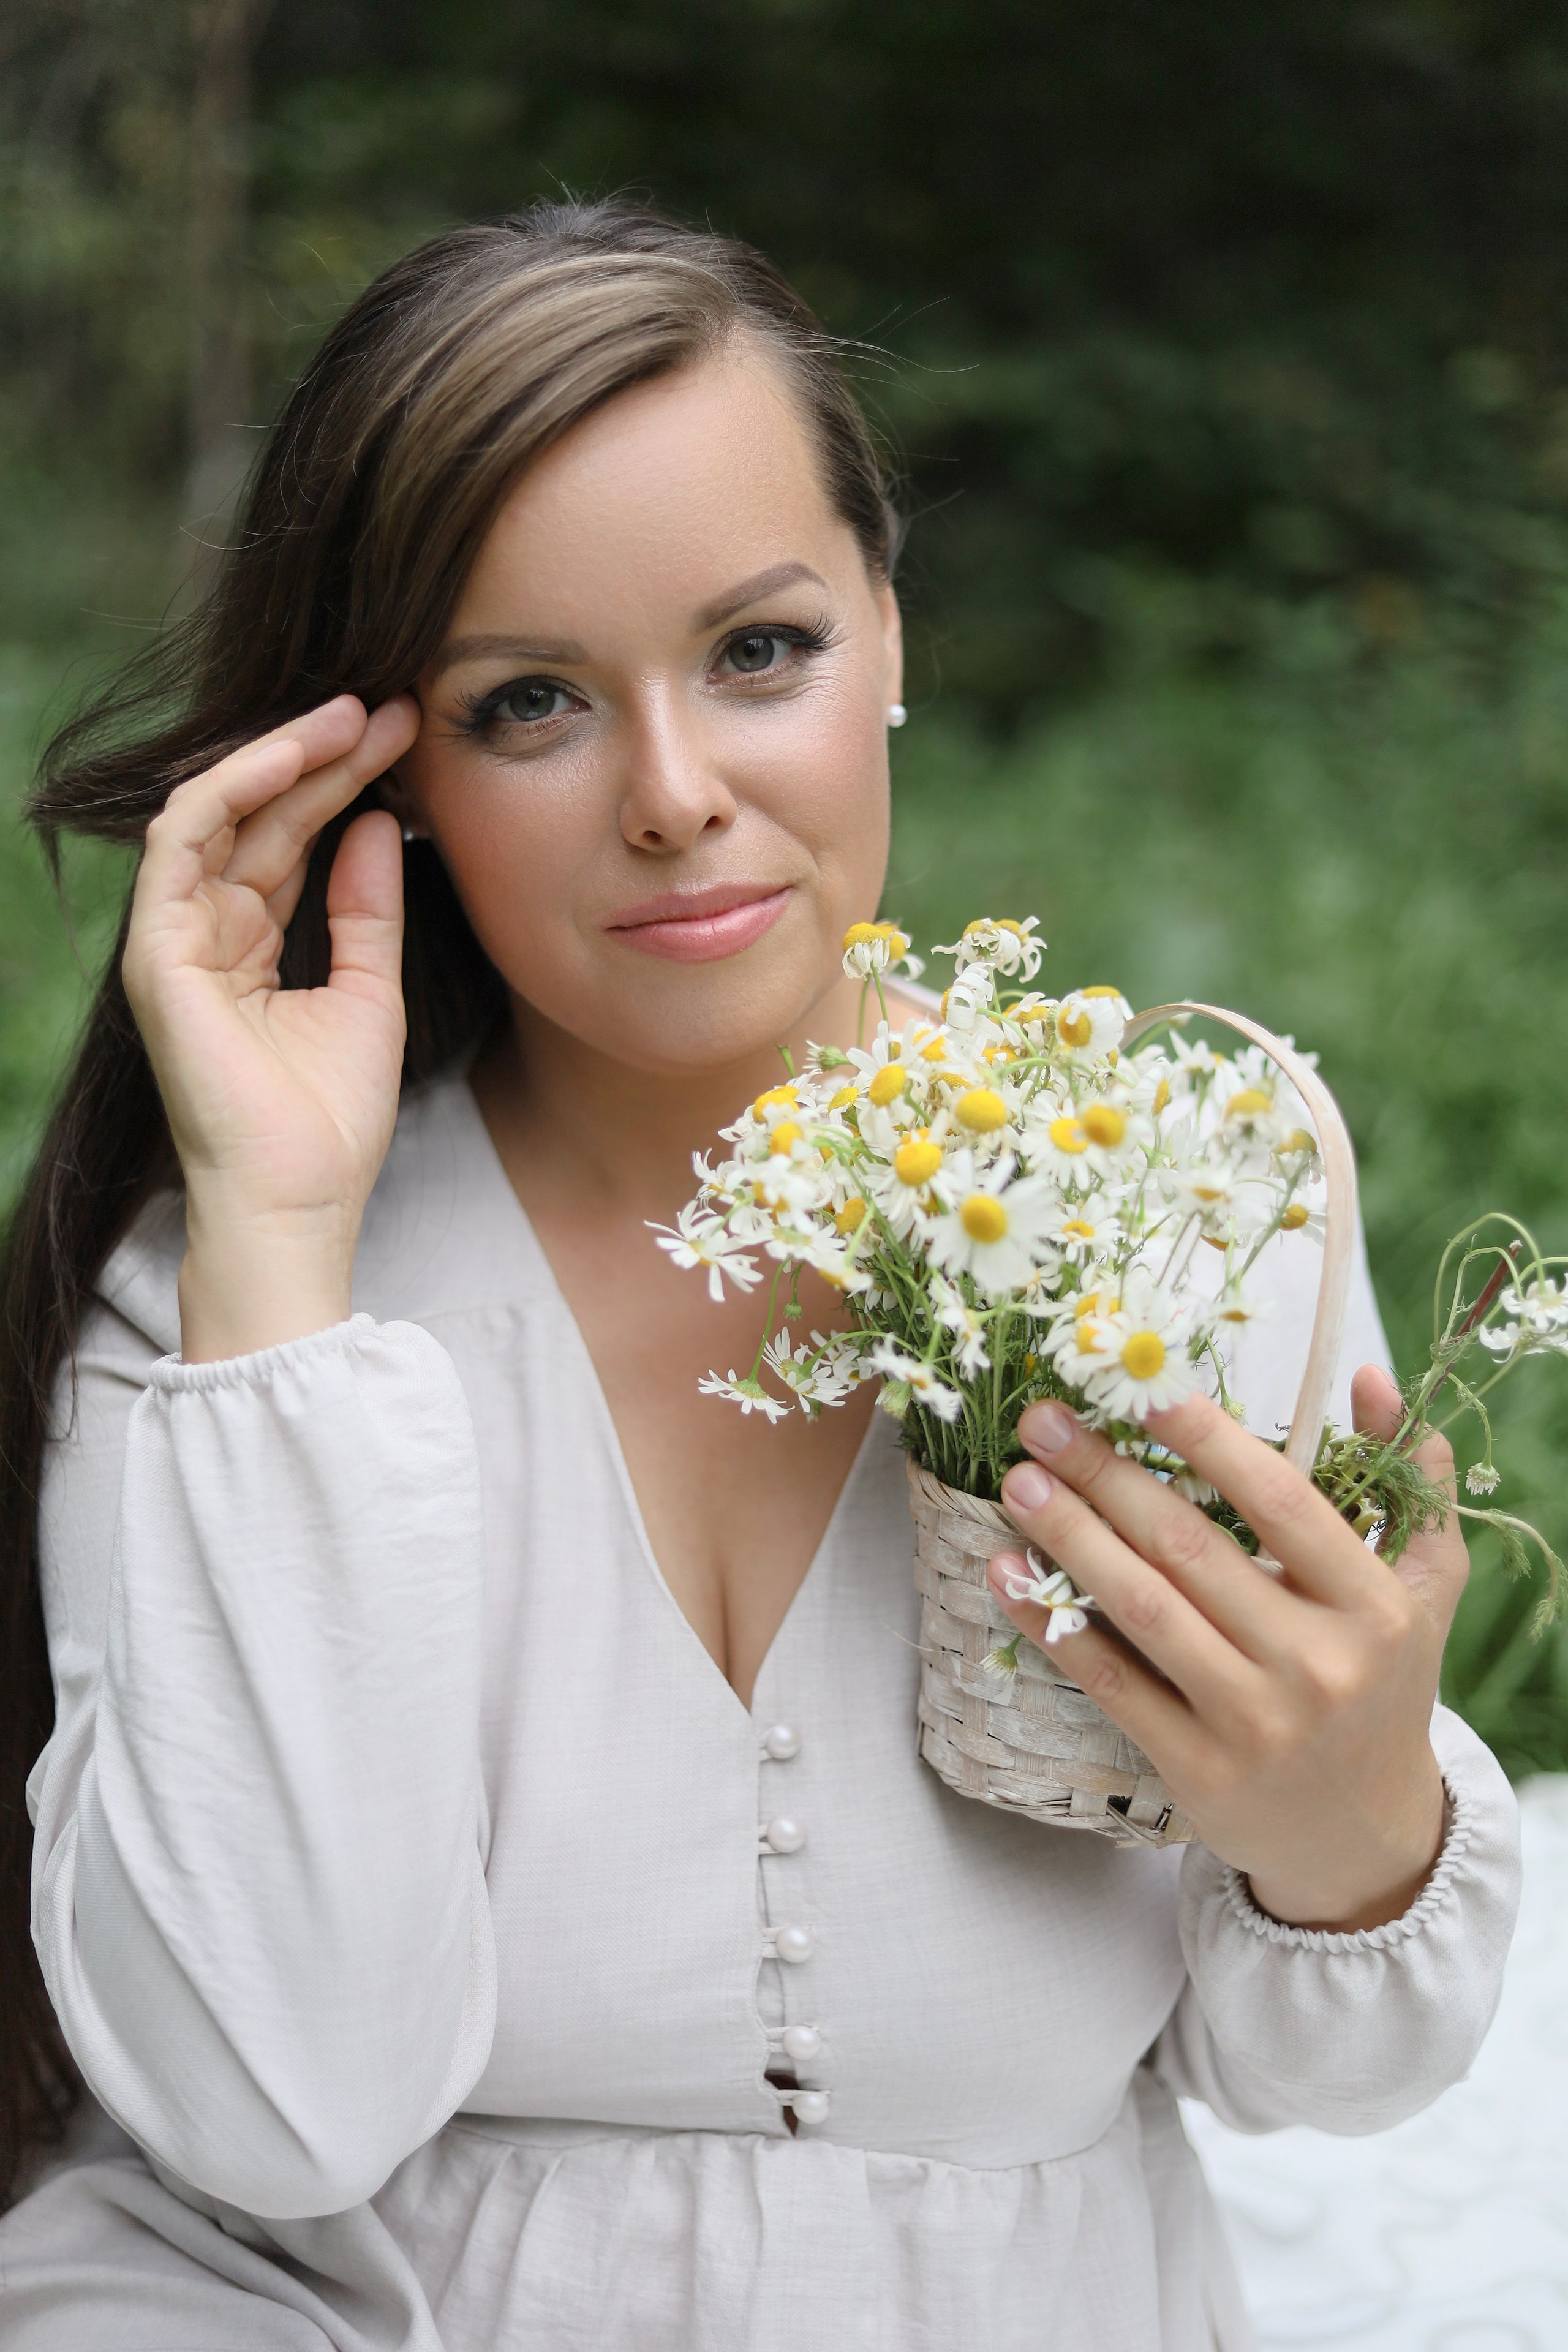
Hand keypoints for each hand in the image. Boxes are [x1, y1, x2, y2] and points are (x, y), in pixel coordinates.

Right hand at [122, 693, 421, 1362]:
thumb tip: (377, 822)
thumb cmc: (331, 1119)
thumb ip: (366, 910)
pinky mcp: (157, 953)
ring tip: (352, 716)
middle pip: (262, 817)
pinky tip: (292, 758)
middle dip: (325, 754)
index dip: (346, 781)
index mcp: (250, 944)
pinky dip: (233, 791)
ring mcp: (175, 940)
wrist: (299, 1199)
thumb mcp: (369, 992)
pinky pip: (183, 842)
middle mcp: (206, 932)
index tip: (409, 734)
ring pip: (218, 812)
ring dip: (284, 757)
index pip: (293, 837)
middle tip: (392, 705)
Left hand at [987, 1368, 1465, 1930]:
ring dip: (1070, 1539)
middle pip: (1190, 1549)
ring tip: (1017, 1483)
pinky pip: (1112, 1683)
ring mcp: (1255, 1723)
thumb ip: (1407, 1483)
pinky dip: (1054, 1626)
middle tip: (1042, 1421)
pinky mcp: (1198, 1771)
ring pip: (1143, 1611)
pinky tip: (1006, 1575)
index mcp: (1374, 1608)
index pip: (1279, 1499)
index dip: (1205, 1437)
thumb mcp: (1426, 1587)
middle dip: (1106, 1476)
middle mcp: (1317, 1664)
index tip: (1139, 1386)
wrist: (1366, 1837)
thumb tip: (1370, 1375)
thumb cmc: (1384, 1685)